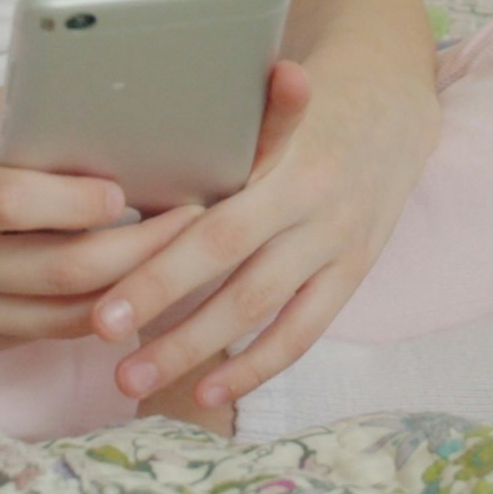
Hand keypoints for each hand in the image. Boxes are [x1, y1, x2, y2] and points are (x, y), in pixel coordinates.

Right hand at [0, 90, 210, 357]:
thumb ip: (31, 116)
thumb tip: (124, 108)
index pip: (15, 204)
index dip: (81, 202)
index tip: (132, 189)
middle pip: (57, 270)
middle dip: (138, 250)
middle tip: (192, 223)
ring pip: (60, 316)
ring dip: (129, 289)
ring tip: (176, 256)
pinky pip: (41, 334)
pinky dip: (91, 312)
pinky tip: (128, 285)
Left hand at [90, 57, 434, 411]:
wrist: (392, 101)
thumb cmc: (302, 102)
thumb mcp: (258, 107)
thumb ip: (204, 146)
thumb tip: (113, 186)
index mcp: (278, 152)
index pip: (210, 216)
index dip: (157, 262)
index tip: (103, 299)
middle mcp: (310, 197)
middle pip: (226, 256)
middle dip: (158, 299)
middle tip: (100, 333)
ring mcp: (337, 239)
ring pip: (259, 304)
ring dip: (194, 347)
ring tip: (133, 380)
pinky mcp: (354, 270)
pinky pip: (303, 330)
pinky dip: (255, 366)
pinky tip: (208, 392)